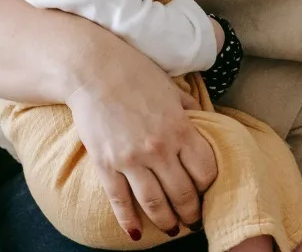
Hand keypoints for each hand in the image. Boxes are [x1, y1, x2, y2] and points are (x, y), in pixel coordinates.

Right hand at [67, 44, 216, 238]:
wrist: (91, 69)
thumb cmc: (134, 74)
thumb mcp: (171, 88)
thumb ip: (190, 109)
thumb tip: (206, 122)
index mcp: (180, 128)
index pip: (205, 171)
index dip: (209, 187)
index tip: (208, 192)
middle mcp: (159, 148)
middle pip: (183, 193)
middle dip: (191, 212)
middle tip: (194, 220)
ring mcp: (131, 159)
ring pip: (155, 204)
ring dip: (167, 222)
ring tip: (173, 229)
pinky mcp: (106, 165)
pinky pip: (120, 201)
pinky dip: (129, 221)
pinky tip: (136, 233)